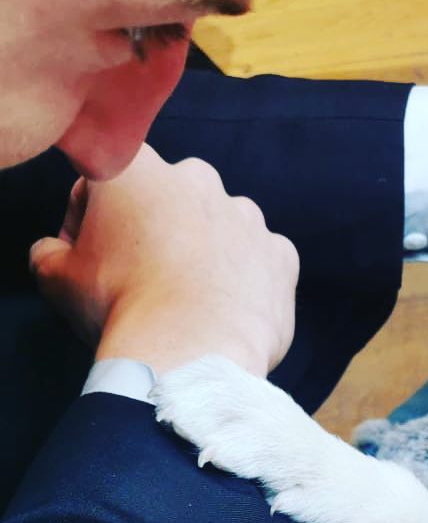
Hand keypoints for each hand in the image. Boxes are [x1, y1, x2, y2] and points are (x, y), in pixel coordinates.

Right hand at [29, 145, 298, 377]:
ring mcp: (247, 217)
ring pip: (221, 227)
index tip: (94, 261)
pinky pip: (263, 260)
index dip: (91, 224)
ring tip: (191, 300)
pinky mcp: (281, 255)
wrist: (190, 354)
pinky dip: (249, 279)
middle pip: (170, 201)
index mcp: (136, 168)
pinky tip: (228, 308)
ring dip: (207, 252)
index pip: (104, 185)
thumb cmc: (120, 309)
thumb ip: (51, 252)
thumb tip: (55, 253)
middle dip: (158, 231)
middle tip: (145, 281)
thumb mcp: (58, 278)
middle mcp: (198, 179)